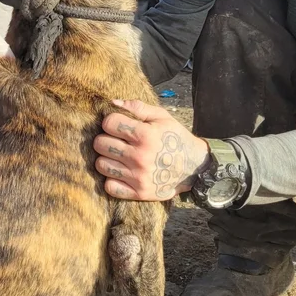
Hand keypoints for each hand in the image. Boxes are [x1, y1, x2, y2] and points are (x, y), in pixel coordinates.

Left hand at [93, 100, 209, 200]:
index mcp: (146, 135)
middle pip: (100, 144)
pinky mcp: (139, 193)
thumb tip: (113, 102)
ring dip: (106, 159)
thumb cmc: (175, 138)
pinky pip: (110, 187)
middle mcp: (140, 157)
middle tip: (115, 141)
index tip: (117, 125)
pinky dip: (112, 179)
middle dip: (105, 139)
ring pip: (101, 165)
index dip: (110, 121)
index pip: (109, 123)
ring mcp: (139, 177)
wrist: (195, 167)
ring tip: (117, 156)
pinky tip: (120, 172)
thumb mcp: (162, 117)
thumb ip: (138, 108)